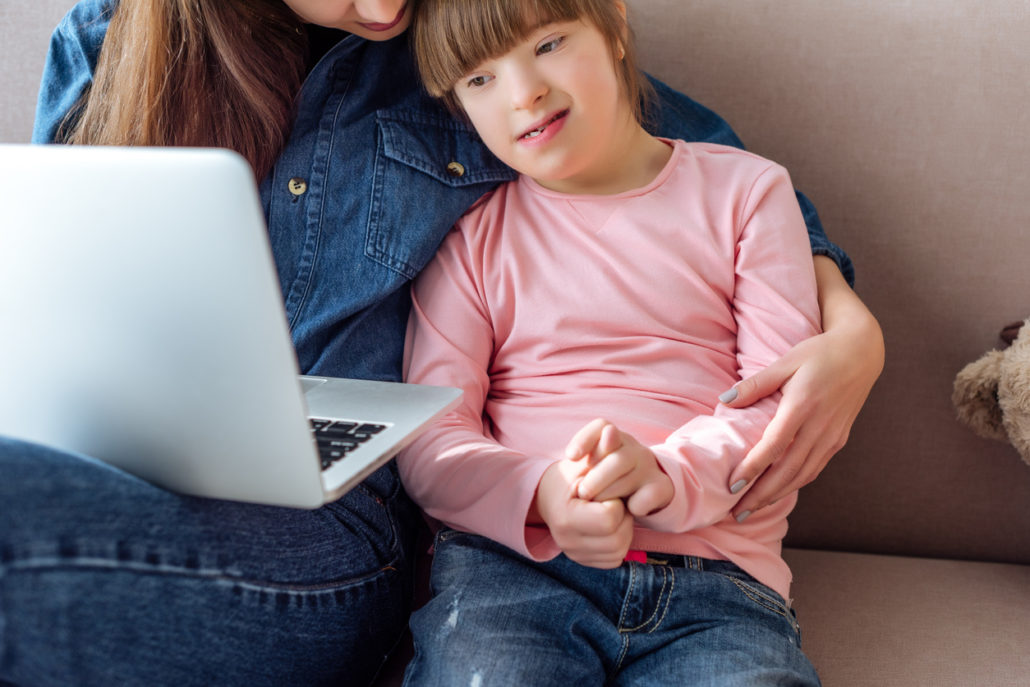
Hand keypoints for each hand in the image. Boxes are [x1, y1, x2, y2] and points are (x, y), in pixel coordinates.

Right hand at [533, 458, 633, 567]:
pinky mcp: (584, 562)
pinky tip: (607, 526)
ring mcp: (575, 555)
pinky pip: (615, 559)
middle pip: (618, 538)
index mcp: (565, 517)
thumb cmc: (568, 476)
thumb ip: (600, 448)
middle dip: (622, 517)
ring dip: (622, 529)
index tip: (606, 491)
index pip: (609, 517)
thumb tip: (612, 430)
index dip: (615, 500)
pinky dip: (618, 542)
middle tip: (612, 501)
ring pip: (620, 550)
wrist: (547, 497)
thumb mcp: (582, 460)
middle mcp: (567, 542)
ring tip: (610, 511)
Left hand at [565, 418, 673, 517]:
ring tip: (596, 503)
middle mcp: (634, 449)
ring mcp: (649, 467)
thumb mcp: (593, 468)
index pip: (601, 427)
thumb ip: (584, 459)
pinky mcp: (662, 486)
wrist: (643, 493)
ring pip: (629, 478)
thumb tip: (572, 455)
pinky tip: (626, 509)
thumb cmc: (607, 479)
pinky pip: (647, 497)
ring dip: (609, 494)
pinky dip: (634, 506)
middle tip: (582, 493)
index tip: (570, 457)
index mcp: (615, 438)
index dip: (584, 439)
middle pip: (617, 458)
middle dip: (596, 479)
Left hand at [722, 258, 883, 519]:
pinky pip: (815, 468)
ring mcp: (832, 437)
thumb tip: (724, 400)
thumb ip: (755, 384)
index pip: (774, 446)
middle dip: (762, 495)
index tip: (732, 485)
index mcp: (803, 406)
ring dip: (777, 495)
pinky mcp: (839, 440)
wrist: (862, 352)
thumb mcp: (785, 361)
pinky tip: (779, 491)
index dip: (753, 468)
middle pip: (788, 470)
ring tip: (753, 509)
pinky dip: (795, 484)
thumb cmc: (819, 354)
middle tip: (737, 513)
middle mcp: (820, 427)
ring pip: (803, 475)